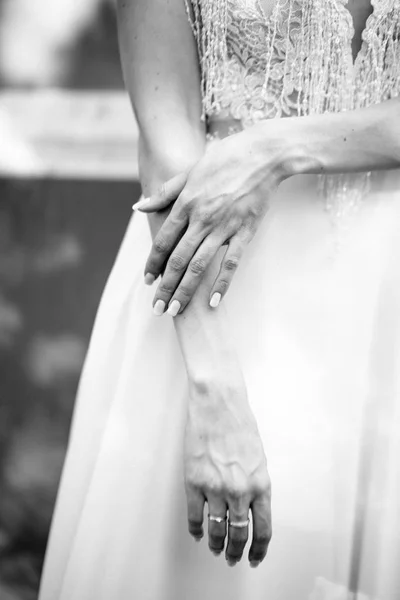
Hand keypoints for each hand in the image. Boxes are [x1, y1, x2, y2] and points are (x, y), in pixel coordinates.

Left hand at [136, 126, 285, 314]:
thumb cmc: (224, 159)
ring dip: (186, 290)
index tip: (147, 280)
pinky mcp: (245, 232)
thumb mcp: (189, 172)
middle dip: (165, 286)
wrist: (263, 155)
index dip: (153, 262)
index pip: (163, 240)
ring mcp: (224, 227)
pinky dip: (222, 283)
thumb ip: (164, 193)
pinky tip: (214, 302)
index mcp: (186, 204)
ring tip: (176, 310)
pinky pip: (231, 263)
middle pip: (178, 260)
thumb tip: (138, 206)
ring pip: (199, 266)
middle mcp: (201, 219)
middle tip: (157, 308)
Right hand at [184, 369, 271, 566]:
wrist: (218, 405)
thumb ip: (255, 485)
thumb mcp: (258, 459)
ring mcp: (215, 488)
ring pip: (217, 530)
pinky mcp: (194, 482)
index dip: (259, 549)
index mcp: (260, 485)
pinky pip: (195, 516)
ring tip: (216, 549)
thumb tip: (250, 507)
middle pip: (239, 534)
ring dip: (217, 544)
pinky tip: (198, 532)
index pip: (263, 529)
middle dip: (237, 551)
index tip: (255, 556)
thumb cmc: (239, 425)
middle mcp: (240, 491)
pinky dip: (196, 529)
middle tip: (233, 557)